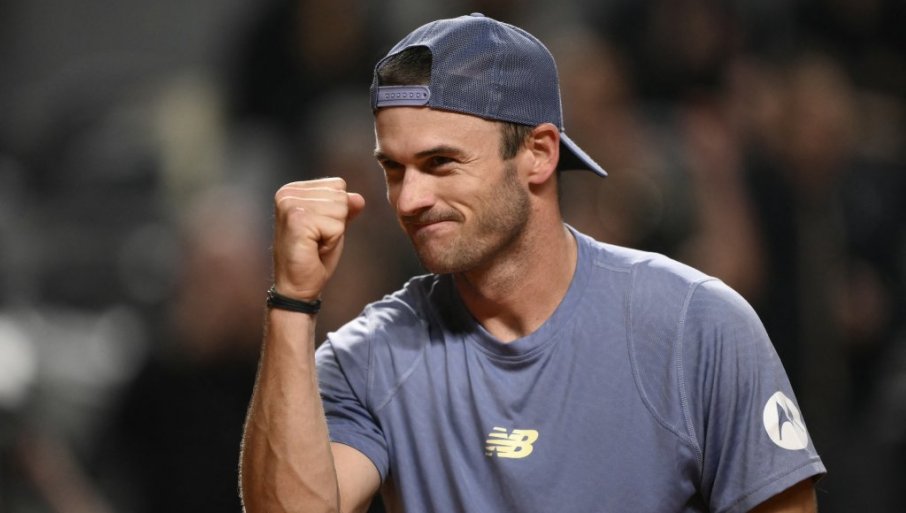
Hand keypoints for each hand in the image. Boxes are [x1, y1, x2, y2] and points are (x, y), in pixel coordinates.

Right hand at [272, 178, 365, 301]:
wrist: (297, 286)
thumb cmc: (313, 257)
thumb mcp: (333, 226)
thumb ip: (344, 208)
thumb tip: (358, 198)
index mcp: (293, 190)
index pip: (337, 185)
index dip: (336, 212)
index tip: (318, 229)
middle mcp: (287, 193)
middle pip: (340, 195)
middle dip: (336, 222)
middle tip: (317, 239)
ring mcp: (290, 205)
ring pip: (340, 209)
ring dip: (334, 232)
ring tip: (315, 243)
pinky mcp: (297, 220)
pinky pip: (336, 225)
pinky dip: (332, 241)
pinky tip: (314, 248)